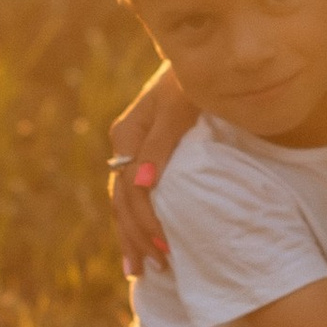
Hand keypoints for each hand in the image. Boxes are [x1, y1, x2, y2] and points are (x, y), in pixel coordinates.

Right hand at [108, 66, 197, 272]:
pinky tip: (141, 241)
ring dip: (131, 235)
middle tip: (153, 269)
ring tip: (140, 269)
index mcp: (128, 133)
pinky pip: (132, 193)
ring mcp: (132, 150)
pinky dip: (135, 220)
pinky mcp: (144, 154)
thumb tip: (143, 183)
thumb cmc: (194, 78)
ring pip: (123, 201)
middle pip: (122, 200)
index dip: (145, 221)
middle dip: (135, 236)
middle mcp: (125, 144)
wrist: (203, 57)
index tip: (164, 248)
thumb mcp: (181, 104)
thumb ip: (162, 142)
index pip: (131, 189)